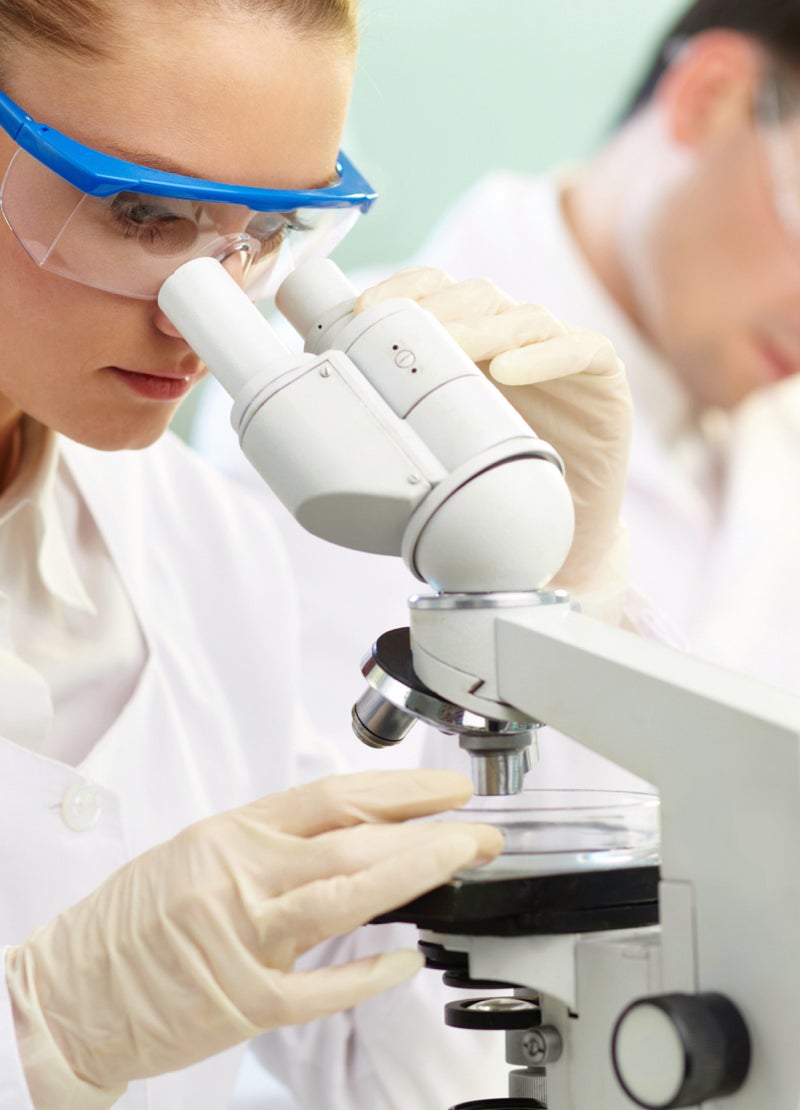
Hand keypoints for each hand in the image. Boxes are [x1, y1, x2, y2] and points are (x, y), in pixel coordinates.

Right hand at [7, 769, 500, 1107]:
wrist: (73, 990)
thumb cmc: (134, 919)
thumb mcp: (199, 852)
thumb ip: (272, 842)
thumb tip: (353, 831)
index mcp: (231, 835)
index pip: (333, 798)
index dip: (400, 790)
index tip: (447, 789)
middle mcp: (241, 877)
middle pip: (353, 842)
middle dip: (428, 831)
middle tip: (479, 829)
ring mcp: (245, 940)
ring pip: (346, 897)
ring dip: (415, 875)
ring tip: (463, 861)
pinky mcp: (246, 1002)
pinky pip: (323, 987)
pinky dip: (369, 973)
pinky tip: (407, 959)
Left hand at [356, 269, 632, 621]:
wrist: (561, 534)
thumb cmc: (494, 486)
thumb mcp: (440, 448)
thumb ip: (400, 420)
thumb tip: (325, 413)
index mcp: (476, 342)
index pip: (439, 291)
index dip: (402, 290)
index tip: (362, 314)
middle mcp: (517, 337)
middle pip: (478, 296)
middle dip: (435, 309)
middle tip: (401, 331)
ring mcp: (563, 353)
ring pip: (524, 317)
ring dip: (482, 329)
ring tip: (450, 350)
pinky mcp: (605, 378)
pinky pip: (581, 350)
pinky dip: (545, 355)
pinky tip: (508, 370)